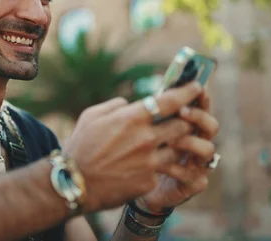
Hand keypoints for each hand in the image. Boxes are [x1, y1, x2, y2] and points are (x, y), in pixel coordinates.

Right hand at [62, 82, 202, 212]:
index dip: (187, 92)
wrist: (74, 183)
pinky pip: (163, 170)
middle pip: (182, 126)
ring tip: (162, 146)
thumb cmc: (80, 146)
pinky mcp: (149, 181)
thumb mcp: (92, 116)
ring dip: (174, 146)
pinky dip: (157, 167)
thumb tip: (130, 103)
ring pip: (178, 150)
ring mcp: (150, 162)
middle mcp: (145, 138)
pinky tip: (143, 167)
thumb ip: (116, 106)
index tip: (196, 87)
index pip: (170, 101)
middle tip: (181, 122)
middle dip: (184, 122)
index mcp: (132, 118)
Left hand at [138, 90, 219, 212]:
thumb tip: (153, 94)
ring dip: (189, 142)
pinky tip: (160, 166)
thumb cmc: (139, 151)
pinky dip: (177, 169)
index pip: (201, 107)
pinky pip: (194, 176)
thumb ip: (151, 113)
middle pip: (211, 125)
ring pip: (208, 149)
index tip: (197, 87)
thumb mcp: (142, 129)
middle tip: (181, 111)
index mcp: (188, 126)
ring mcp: (198, 164)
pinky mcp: (192, 184)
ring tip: (168, 140)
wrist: (134, 184)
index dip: (202, 97)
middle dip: (198, 116)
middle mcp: (198, 143)